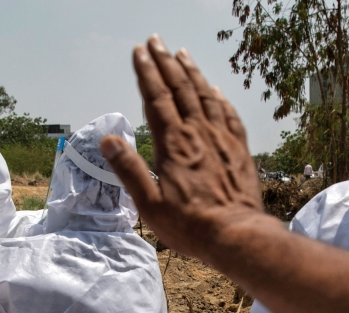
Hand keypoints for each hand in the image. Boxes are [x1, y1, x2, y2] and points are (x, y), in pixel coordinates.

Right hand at [100, 35, 272, 264]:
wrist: (237, 234)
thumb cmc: (190, 225)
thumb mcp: (149, 204)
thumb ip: (129, 169)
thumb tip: (109, 140)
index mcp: (173, 143)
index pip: (156, 98)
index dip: (146, 73)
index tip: (139, 52)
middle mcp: (197, 133)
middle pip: (180, 88)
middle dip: (166, 63)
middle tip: (156, 41)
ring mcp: (222, 138)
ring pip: (205, 96)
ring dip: (192, 73)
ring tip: (182, 54)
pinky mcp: (239, 150)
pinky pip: (229, 115)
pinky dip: (219, 99)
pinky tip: (215, 91)